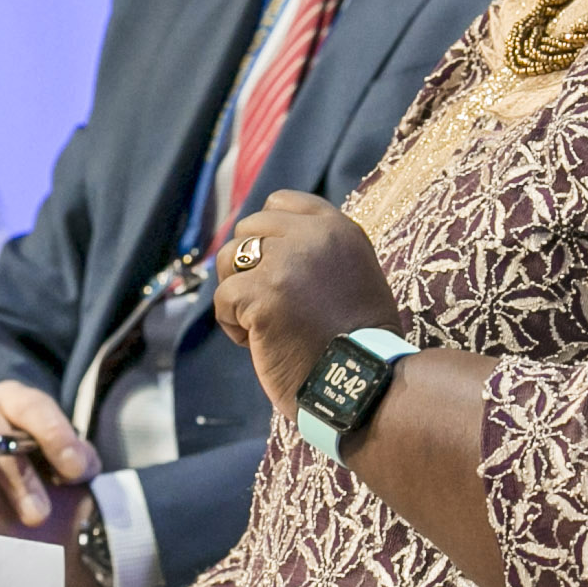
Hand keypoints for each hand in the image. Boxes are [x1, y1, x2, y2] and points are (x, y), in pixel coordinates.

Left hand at [211, 193, 402, 411]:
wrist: (364, 384)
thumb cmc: (355, 342)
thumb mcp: (351, 275)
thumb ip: (316, 251)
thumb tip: (261, 242)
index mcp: (338, 229)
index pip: (280, 202)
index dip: (267, 235)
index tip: (276, 270)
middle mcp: (313, 236)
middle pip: (248, 228)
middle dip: (249, 266)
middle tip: (272, 305)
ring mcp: (286, 262)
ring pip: (229, 257)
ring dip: (237, 293)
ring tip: (264, 324)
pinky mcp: (263, 293)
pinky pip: (222, 298)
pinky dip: (232, 324)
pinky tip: (258, 343)